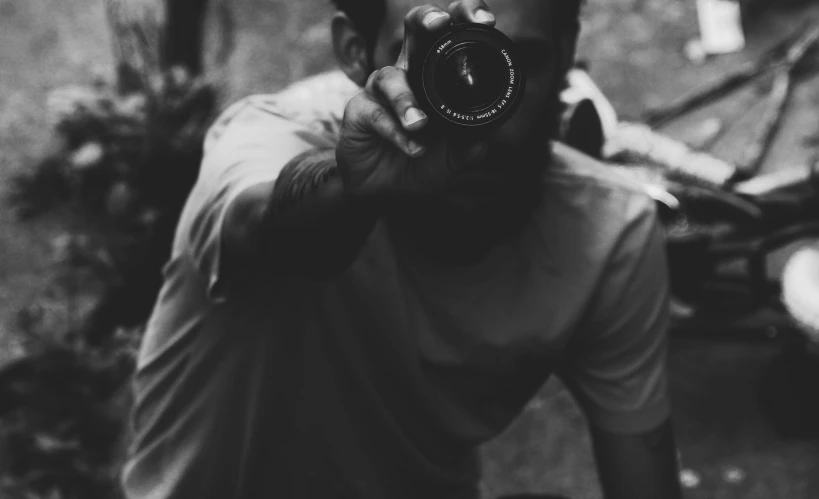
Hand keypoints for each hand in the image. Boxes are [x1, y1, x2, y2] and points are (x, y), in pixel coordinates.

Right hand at [336, 0, 496, 197]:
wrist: (388, 191)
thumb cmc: (424, 162)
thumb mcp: (456, 156)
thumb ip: (472, 144)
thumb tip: (488, 131)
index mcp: (435, 72)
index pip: (450, 34)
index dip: (466, 17)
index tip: (486, 23)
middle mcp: (408, 72)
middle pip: (415, 29)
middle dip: (427, 18)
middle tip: (441, 24)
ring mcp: (380, 90)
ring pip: (390, 77)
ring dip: (406, 100)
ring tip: (420, 124)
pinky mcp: (358, 112)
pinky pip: (377, 115)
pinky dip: (396, 132)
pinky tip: (412, 147)